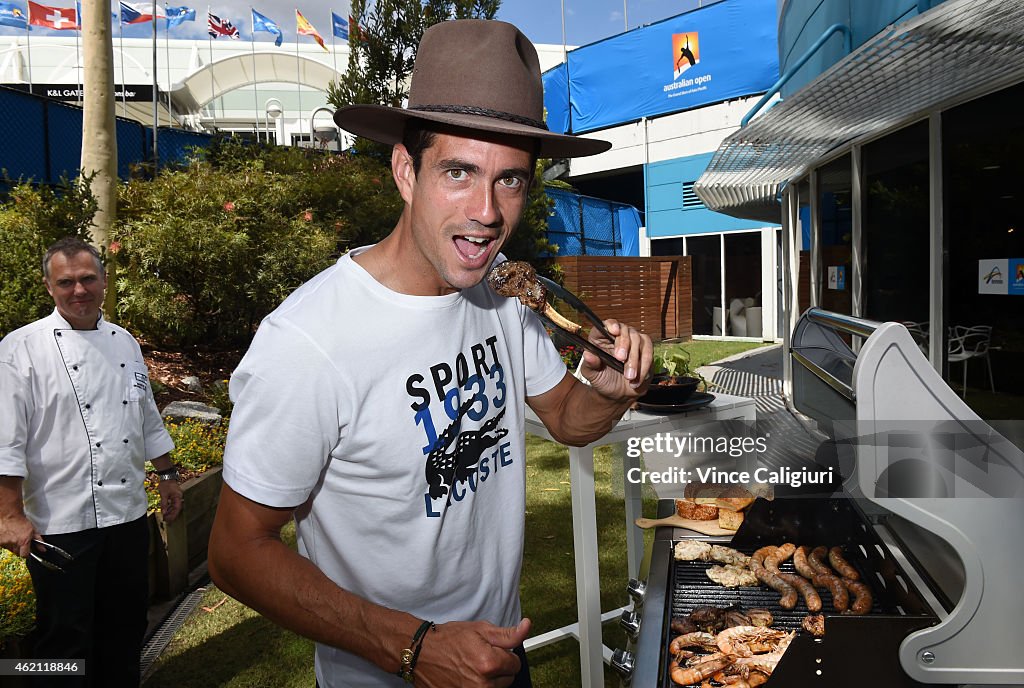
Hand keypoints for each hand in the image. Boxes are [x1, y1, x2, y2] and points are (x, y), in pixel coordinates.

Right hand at [0, 512, 40, 558]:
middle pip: (17, 553)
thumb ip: (38, 541)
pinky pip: (4, 546)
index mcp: (23, 541)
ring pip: (10, 549)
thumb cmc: (21, 521)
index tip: (27, 550)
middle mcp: (14, 543)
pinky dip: (6, 543)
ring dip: (12, 546)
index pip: (24, 555)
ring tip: (14, 537)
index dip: (26, 553)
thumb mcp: (33, 530)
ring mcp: (5, 542)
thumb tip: (43, 549)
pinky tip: (8, 536)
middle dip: (19, 549)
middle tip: (20, 541)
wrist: (9, 515)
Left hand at [157, 480, 183, 522]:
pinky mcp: (175, 496)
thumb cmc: (165, 485)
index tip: (169, 520)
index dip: (173, 515)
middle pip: (177, 508)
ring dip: (171, 512)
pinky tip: (166, 511)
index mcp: (178, 497)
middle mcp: (179, 497)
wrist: (167, 476)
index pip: (177, 508)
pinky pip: (173, 503)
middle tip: (166, 520)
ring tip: (165, 517)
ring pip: (175, 506)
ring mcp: (177, 497)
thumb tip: (164, 513)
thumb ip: (164, 504)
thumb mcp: (163, 495)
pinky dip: (170, 507)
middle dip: (172, 515)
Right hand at [413, 618, 530, 687]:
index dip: (505, 654)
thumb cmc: (448, 639)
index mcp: (490, 663)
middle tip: (480, 657)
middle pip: (507, 679)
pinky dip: (477, 685)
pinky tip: (466, 676)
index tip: (493, 650)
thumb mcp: (480, 629)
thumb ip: (507, 634)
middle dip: (498, 668)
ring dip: (488, 680)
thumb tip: (526, 627)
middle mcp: (483, 684)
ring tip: (472, 667)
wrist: (421, 652)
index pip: (515, 664)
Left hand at [579, 319, 652, 400]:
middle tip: (621, 359)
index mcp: (601, 338)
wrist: (617, 393)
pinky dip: (644, 366)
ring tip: (629, 377)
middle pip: (625, 330)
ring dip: (634, 359)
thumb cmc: (603, 379)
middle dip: (624, 344)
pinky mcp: (645, 349)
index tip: (615, 331)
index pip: (605, 325)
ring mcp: (633, 341)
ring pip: (638, 340)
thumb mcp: (592, 374)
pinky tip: (636, 379)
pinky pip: (648, 352)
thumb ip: (590, 364)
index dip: (611, 324)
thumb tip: (588, 355)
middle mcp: (618, 336)